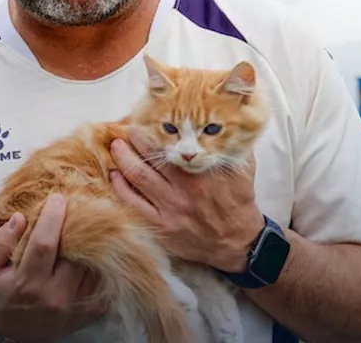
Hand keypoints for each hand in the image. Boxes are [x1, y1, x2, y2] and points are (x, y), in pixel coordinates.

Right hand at [0, 194, 106, 342]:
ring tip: (90, 222)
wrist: (20, 332)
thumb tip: (19, 217)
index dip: (52, 218)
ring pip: (93, 262)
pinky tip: (97, 246)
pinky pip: (103, 276)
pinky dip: (101, 259)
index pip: (44, 244)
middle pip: (75, 251)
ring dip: (93, 240)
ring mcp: (77, 304)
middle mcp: (55, 296)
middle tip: (80, 204)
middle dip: (78, 225)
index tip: (58, 198)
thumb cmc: (4, 295)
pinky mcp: (94, 310)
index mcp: (27, 284)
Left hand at [108, 133, 262, 272]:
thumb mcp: (245, 169)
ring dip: (123, 160)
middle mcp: (185, 188)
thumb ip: (236, 144)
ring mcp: (171, 209)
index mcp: (204, 171)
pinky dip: (121, 188)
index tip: (149, 121)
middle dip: (135, 141)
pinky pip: (133, 204)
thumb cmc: (239, 201)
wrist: (237, 240)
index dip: (158, 132)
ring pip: (138, 178)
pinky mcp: (161, 226)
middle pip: (151, 159)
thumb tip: (234, 120)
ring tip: (116, 147)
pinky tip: (115, 176)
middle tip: (127, 130)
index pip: (174, 146)